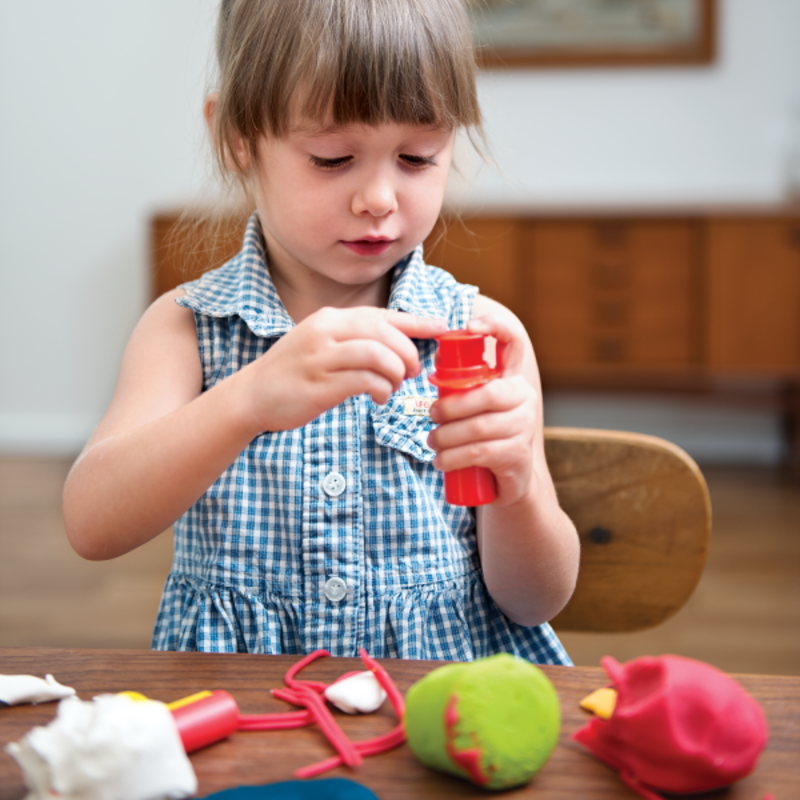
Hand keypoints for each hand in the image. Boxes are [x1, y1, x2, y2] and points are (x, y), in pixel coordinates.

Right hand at [238, 307, 446, 431]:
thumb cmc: (294, 373)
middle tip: (414, 371)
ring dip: (396, 373)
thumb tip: (398, 347)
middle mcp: (326, 331)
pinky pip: (366, 381)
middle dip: (408, 352)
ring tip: (394, 386)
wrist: (252, 395)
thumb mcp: (322, 345)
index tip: (442, 328)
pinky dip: (382, 389)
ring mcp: (322, 357)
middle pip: (385, 333)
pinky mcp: (321, 384)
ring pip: (379, 355)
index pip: (382, 315)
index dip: (417, 322)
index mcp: (330, 319)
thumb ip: (355, 342)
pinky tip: (379, 398)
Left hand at [427, 308, 538, 505]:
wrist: (511, 482)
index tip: (468, 326)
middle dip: (449, 407)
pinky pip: (479, 451)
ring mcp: (525, 426)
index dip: (495, 325)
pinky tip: (440, 461)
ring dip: (446, 436)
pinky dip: (453, 457)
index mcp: (512, 379)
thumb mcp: (474, 408)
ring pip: (477, 426)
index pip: (513, 340)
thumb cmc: (485, 439)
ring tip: (432, 443)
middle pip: (485, 394)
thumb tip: (427, 361)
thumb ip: (460, 387)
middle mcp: (524, 397)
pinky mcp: (518, 453)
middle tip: (430, 417)